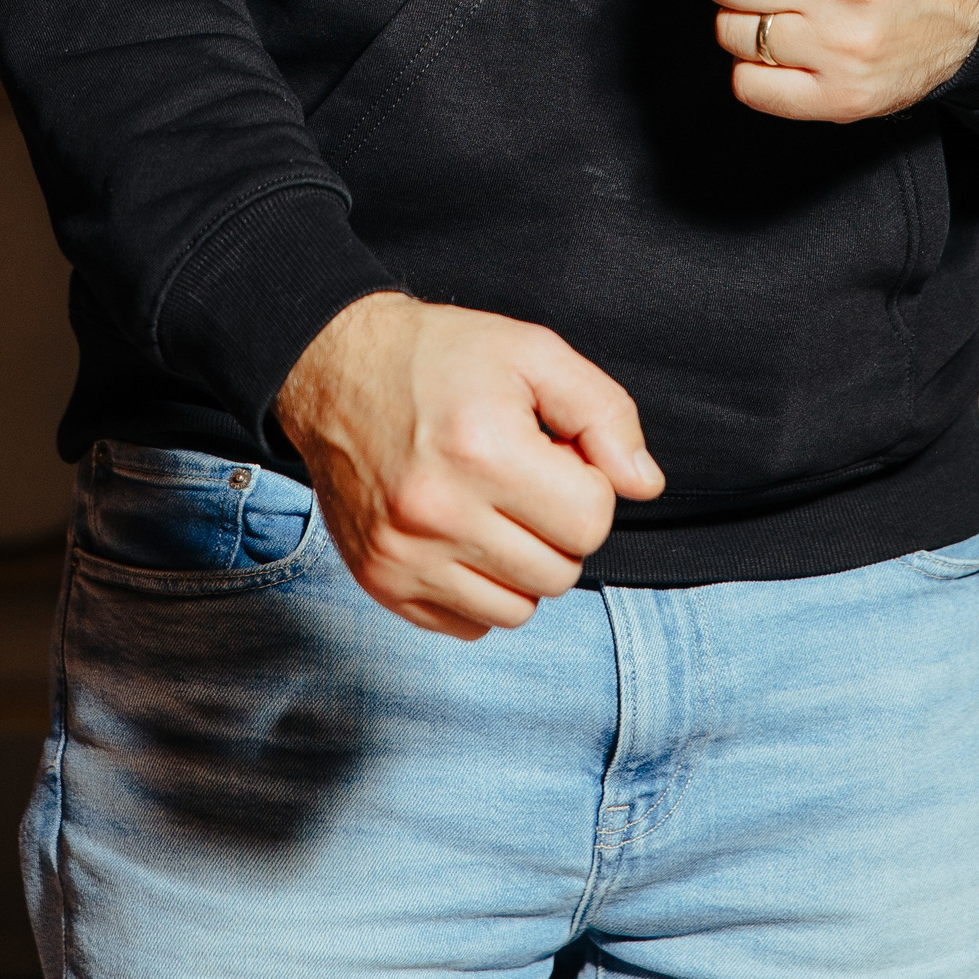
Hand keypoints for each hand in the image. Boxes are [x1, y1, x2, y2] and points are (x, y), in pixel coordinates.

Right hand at [275, 291, 662, 639]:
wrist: (333, 367)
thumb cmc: (441, 356)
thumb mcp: (532, 354)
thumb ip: (603, 413)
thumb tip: (645, 484)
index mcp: (482, 450)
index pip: (591, 521)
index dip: (587, 483)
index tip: (555, 452)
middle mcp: (437, 513)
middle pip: (560, 572)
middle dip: (559, 526)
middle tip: (525, 476)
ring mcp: (403, 556)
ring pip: (519, 610)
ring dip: (524, 564)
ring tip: (495, 506)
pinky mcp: (381, 581)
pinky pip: (470, 624)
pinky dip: (481, 589)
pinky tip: (464, 534)